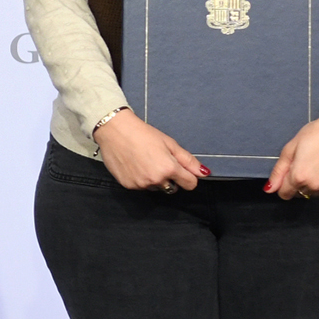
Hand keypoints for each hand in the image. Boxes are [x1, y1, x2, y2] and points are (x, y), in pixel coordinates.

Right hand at [93, 109, 209, 191]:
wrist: (115, 130)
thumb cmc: (142, 133)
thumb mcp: (169, 143)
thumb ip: (188, 160)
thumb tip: (204, 173)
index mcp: (169, 169)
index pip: (190, 184)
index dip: (188, 176)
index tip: (181, 169)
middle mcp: (155, 180)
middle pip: (172, 188)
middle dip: (170, 179)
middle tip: (159, 162)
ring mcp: (141, 184)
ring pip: (155, 188)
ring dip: (154, 179)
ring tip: (144, 162)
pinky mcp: (128, 185)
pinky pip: (141, 187)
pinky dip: (140, 179)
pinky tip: (134, 165)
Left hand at [266, 115, 318, 199]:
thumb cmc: (315, 135)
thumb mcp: (290, 149)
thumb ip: (278, 171)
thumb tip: (269, 189)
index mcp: (299, 176)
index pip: (284, 194)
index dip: (283, 185)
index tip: (288, 174)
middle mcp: (315, 186)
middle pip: (299, 194)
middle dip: (297, 183)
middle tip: (304, 165)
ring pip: (313, 194)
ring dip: (312, 185)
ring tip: (317, 165)